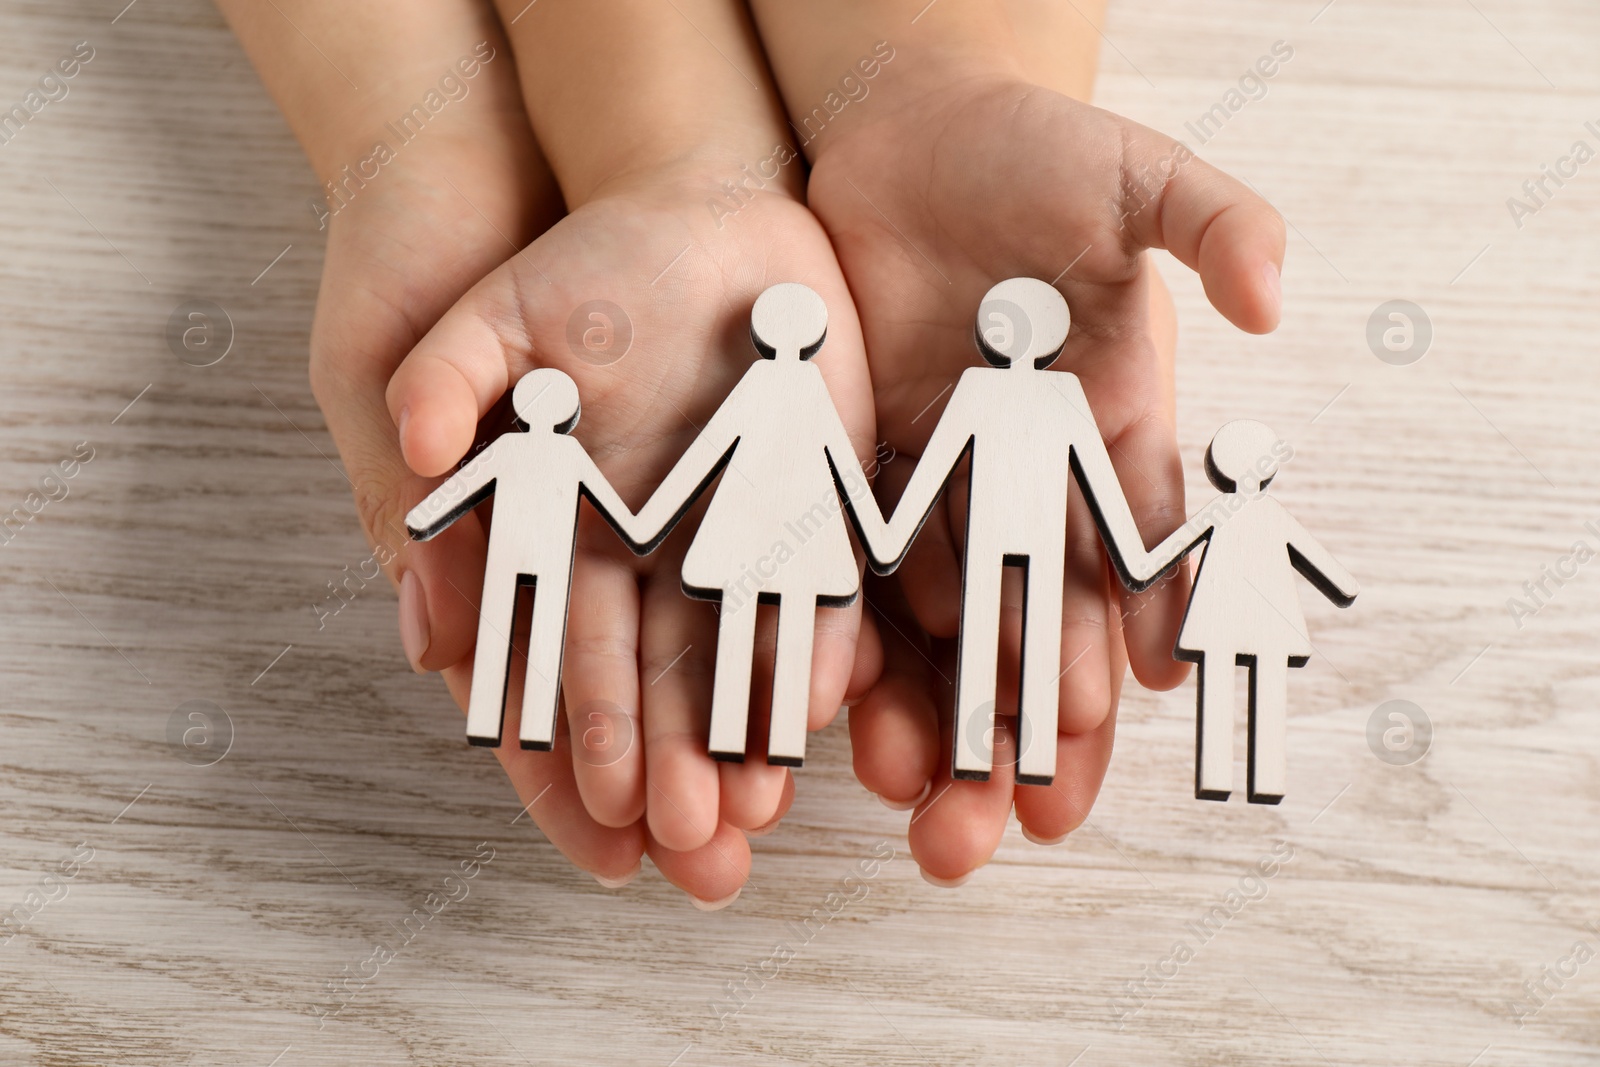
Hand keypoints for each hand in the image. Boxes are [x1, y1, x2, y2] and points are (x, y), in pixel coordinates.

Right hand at [383, 172, 882, 894]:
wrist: (684, 202)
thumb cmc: (568, 273)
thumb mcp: (481, 319)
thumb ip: (440, 388)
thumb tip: (414, 467)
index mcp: (561, 536)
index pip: (554, 665)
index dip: (572, 748)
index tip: (601, 829)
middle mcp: (647, 555)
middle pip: (653, 684)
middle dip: (671, 771)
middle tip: (700, 856)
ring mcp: (733, 528)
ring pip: (736, 651)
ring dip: (747, 731)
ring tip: (762, 807)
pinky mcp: (816, 489)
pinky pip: (823, 574)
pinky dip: (824, 632)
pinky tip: (831, 697)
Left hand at [807, 70, 1284, 879]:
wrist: (903, 134)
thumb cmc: (1035, 151)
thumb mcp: (1131, 171)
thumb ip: (1210, 220)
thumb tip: (1276, 294)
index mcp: (1112, 423)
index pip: (1137, 542)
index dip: (1139, 621)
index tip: (1130, 696)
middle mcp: (1030, 474)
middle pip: (1043, 615)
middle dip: (1038, 717)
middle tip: (1029, 820)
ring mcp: (941, 480)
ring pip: (951, 621)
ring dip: (948, 718)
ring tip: (936, 809)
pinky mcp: (855, 471)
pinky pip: (859, 573)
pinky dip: (859, 648)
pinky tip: (849, 723)